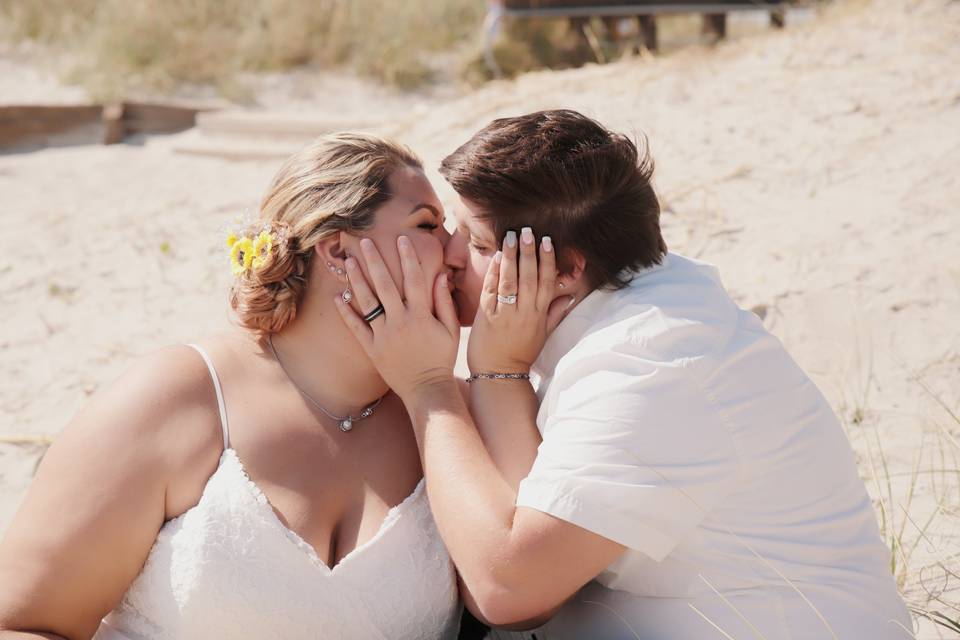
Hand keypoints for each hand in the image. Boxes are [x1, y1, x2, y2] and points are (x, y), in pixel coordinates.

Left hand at [335, 236, 459, 400]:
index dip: (407, 258)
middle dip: (375, 261)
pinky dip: (346, 312)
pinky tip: (338, 296)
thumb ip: (444, 302)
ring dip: (357, 280)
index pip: (413, 279)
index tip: (400, 239)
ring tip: (349, 261)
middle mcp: (400, 322)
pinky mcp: (372, 348)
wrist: (427, 390)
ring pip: (367, 302)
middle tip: (364, 242)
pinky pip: (356, 327)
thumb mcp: (451, 330)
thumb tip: (441, 274)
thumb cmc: (442, 359)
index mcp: (421, 316)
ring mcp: (383, 335)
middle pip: (385, 285)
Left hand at [467, 227, 572, 374]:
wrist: (499, 374)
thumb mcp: (544, 334)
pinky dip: (493, 273)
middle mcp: (524, 312)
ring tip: (510, 238)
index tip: (547, 241)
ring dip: (510, 257)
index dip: (547, 261)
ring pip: (510, 281)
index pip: (547, 282)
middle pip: (529, 277)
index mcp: (539, 315)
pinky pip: (490, 291)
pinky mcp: (486, 317)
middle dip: (528, 253)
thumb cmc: (521, 353)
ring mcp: (505, 314)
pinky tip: (495, 258)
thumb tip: (572, 295)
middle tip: (528, 231)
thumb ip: (556, 312)